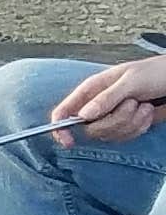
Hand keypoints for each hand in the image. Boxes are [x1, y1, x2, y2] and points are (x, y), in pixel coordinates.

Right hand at [50, 55, 165, 144]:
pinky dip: (140, 127)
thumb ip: (106, 98)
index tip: (68, 141)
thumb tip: (82, 116)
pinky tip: (148, 113)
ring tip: (144, 106)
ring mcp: (111, 117)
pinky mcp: (126, 126)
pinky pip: (125, 137)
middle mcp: (97, 105)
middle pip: (90, 129)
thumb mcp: (130, 81)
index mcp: (91, 90)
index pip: (64, 112)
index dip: (60, 128)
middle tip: (133, 105)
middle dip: (115, 121)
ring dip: (132, 123)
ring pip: (109, 135)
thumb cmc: (155, 72)